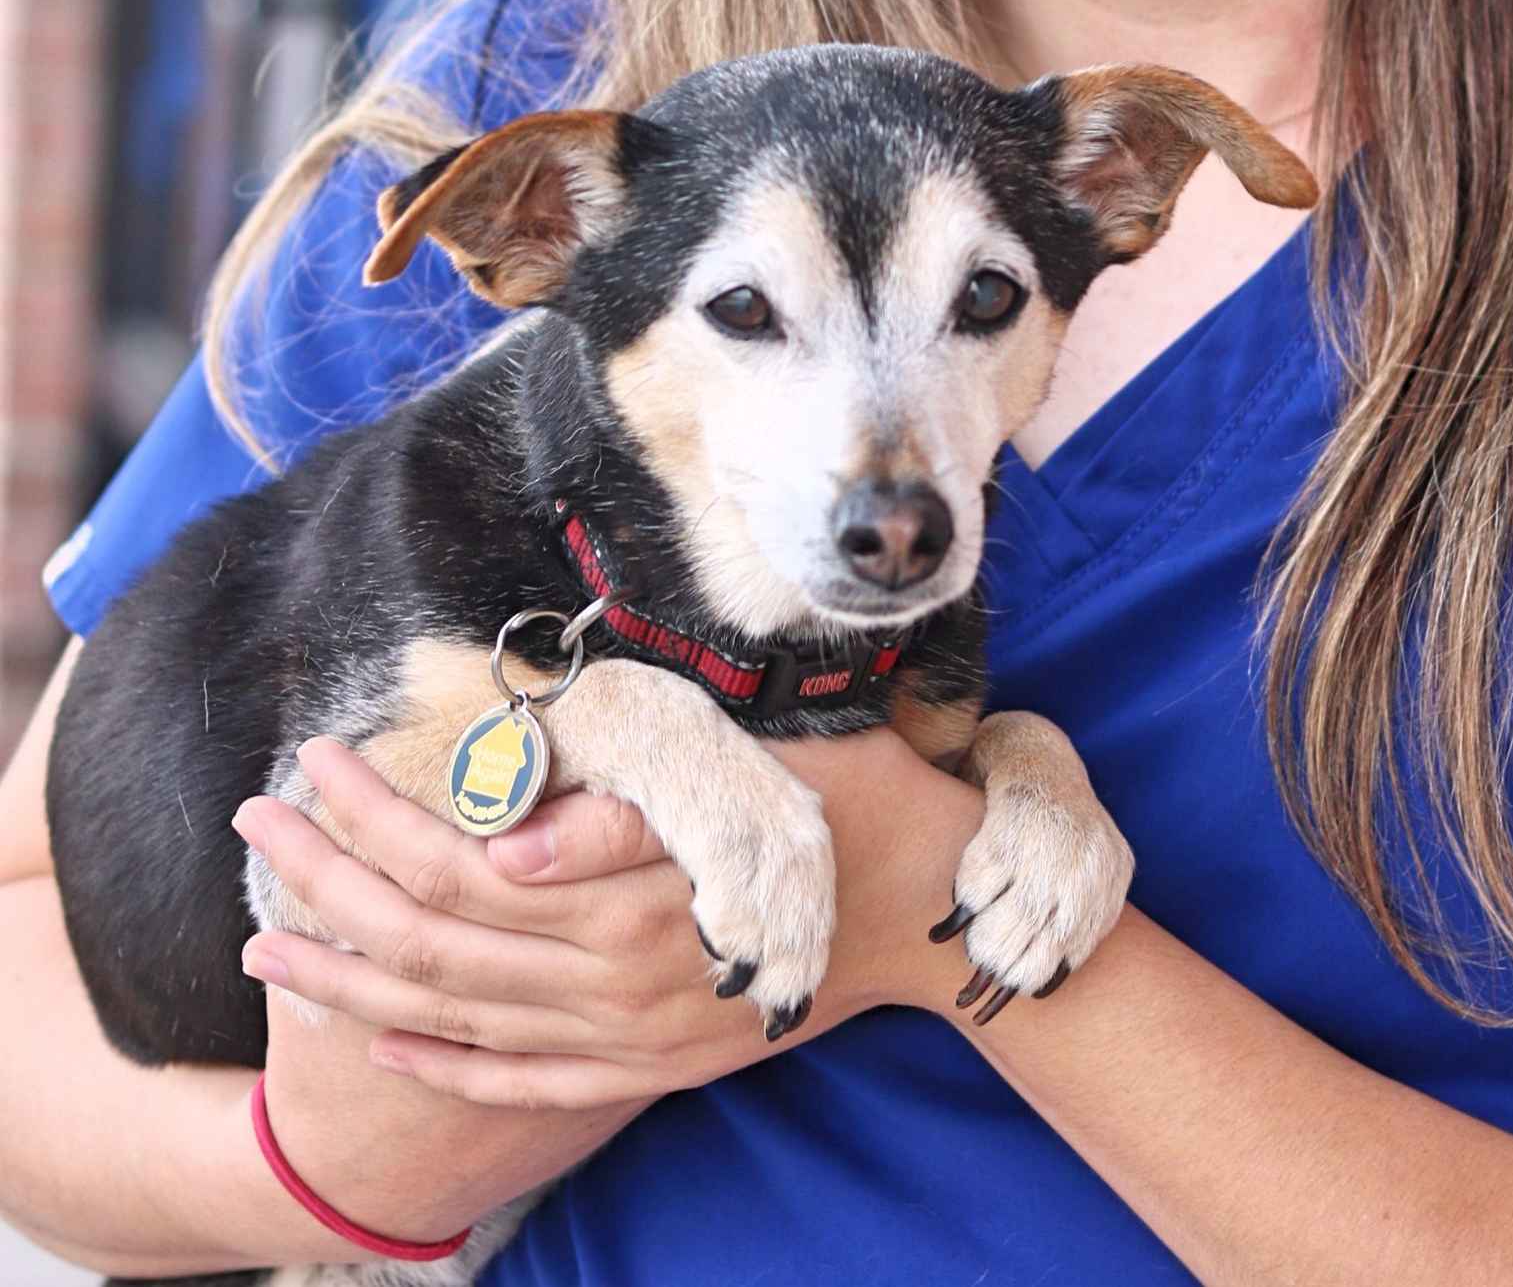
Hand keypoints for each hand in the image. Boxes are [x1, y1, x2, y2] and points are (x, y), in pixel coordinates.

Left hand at [236, 725, 985, 1112]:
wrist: (933, 916)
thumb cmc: (846, 804)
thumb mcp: (755, 778)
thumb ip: (629, 815)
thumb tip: (512, 840)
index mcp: (627, 898)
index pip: (457, 860)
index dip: (376, 813)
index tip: (315, 759)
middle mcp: (613, 983)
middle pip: (431, 942)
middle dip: (330, 884)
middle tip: (251, 831)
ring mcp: (629, 1038)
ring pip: (457, 1018)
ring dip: (352, 979)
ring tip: (267, 943)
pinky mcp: (652, 1066)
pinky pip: (523, 1082)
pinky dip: (443, 1065)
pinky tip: (382, 1039)